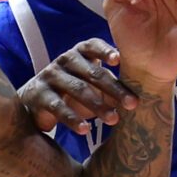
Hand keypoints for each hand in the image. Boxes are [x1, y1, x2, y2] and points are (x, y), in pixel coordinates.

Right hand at [20, 37, 137, 133]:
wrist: (34, 101)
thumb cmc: (71, 89)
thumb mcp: (88, 79)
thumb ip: (109, 78)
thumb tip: (143, 83)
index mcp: (79, 52)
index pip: (92, 46)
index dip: (105, 51)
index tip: (118, 60)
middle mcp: (64, 60)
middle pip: (91, 72)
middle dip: (114, 89)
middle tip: (132, 104)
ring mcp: (50, 76)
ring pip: (77, 90)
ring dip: (98, 106)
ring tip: (114, 120)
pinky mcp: (39, 95)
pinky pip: (58, 107)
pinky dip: (73, 119)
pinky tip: (86, 130)